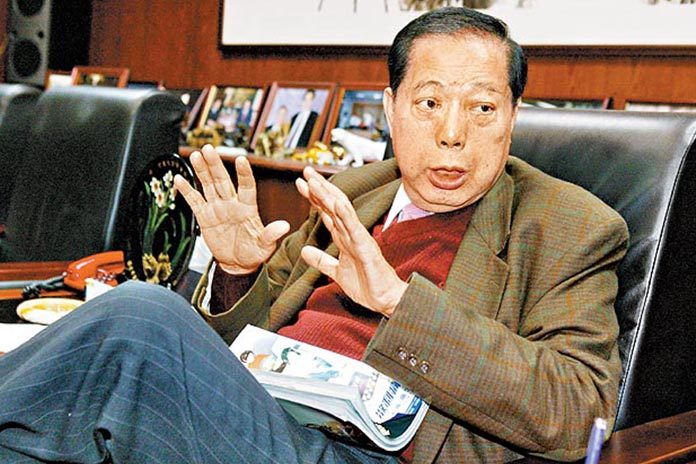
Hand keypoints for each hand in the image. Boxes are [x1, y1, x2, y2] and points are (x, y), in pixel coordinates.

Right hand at [174, 145, 289, 273]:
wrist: (237, 264)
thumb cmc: (254, 254)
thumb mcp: (264, 247)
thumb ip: (271, 235)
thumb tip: (284, 226)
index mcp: (247, 208)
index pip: (247, 187)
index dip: (244, 174)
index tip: (241, 159)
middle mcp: (231, 204)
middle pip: (222, 180)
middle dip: (215, 164)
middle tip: (209, 149)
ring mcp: (217, 208)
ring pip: (208, 185)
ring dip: (202, 170)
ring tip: (196, 155)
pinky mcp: (205, 217)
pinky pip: (195, 201)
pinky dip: (186, 190)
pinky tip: (179, 178)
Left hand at [295, 167, 407, 316]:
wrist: (386, 300)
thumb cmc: (367, 286)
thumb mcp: (336, 273)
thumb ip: (321, 261)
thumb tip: (304, 251)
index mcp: (345, 238)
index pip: (327, 213)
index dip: (314, 198)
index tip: (301, 184)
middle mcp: (352, 234)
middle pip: (333, 205)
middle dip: (319, 188)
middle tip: (305, 171)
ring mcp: (359, 238)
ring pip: (342, 211)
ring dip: (327, 195)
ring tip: (314, 180)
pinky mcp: (366, 248)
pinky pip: (355, 228)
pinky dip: (346, 214)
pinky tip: (336, 201)